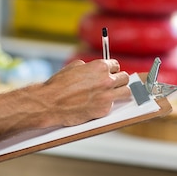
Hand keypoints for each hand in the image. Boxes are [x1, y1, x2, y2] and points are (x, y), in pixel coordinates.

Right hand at [0, 58, 130, 141]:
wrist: (50, 103)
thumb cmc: (58, 85)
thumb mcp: (74, 67)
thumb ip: (88, 67)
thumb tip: (93, 69)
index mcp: (100, 67)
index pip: (116, 65)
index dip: (112, 70)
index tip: (110, 73)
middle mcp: (107, 80)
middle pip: (125, 78)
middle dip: (119, 80)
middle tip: (113, 84)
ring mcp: (107, 96)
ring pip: (126, 92)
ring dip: (121, 93)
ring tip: (114, 95)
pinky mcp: (104, 110)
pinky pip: (113, 106)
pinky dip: (107, 105)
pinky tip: (98, 105)